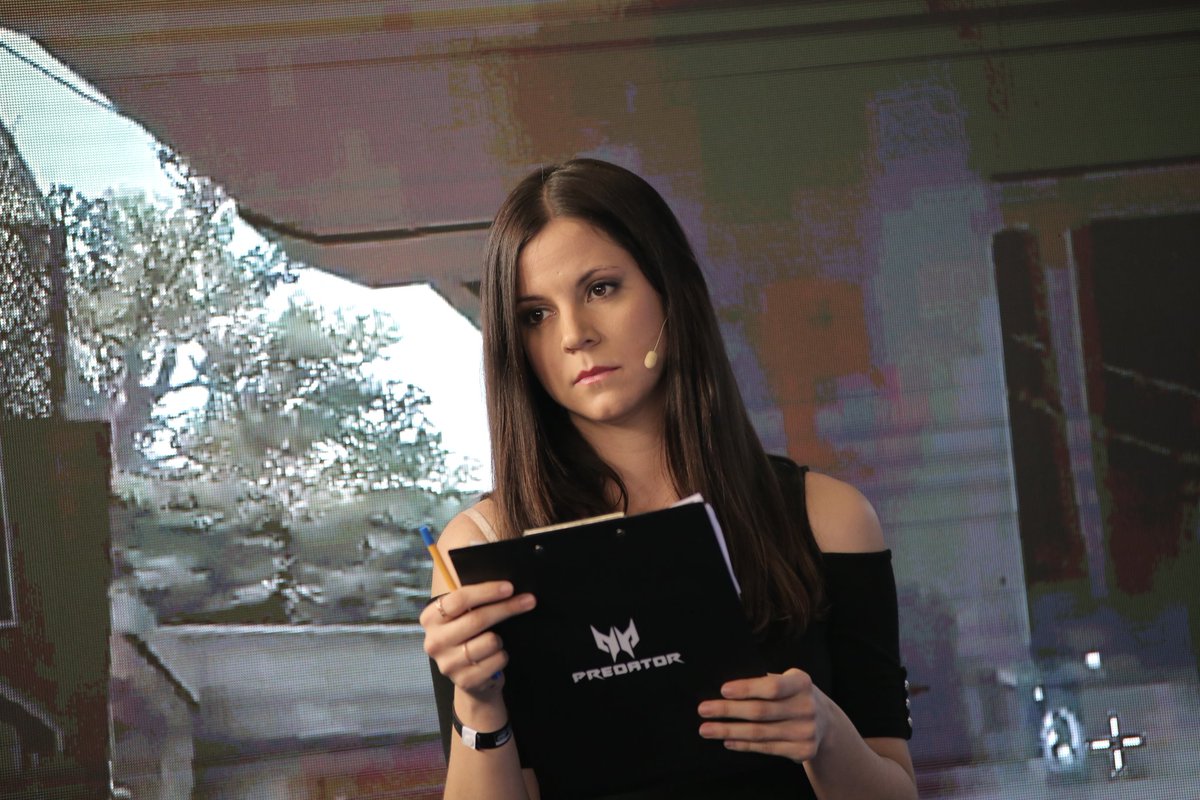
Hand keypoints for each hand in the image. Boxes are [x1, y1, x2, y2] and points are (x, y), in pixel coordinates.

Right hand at [420, 581, 536, 696]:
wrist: (468, 676)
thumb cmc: (468, 636)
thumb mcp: (462, 616)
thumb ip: (473, 602)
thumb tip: (504, 587)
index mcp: (431, 618)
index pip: (459, 599)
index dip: (487, 592)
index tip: (509, 587)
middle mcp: (434, 642)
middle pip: (477, 619)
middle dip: (507, 608)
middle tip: (529, 601)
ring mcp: (448, 664)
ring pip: (490, 641)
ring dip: (500, 639)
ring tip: (495, 642)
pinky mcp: (465, 680)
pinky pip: (497, 660)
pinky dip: (502, 656)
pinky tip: (494, 657)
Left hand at [697, 668, 827, 762]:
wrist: (827, 723)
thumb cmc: (795, 696)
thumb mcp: (788, 681)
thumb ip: (764, 682)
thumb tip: (725, 689)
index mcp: (802, 683)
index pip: (772, 687)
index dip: (747, 689)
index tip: (722, 690)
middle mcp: (807, 707)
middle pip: (760, 711)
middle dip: (728, 711)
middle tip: (703, 710)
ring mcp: (806, 731)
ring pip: (759, 733)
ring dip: (729, 731)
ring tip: (707, 729)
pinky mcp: (802, 750)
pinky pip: (766, 748)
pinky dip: (744, 745)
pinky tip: (727, 740)